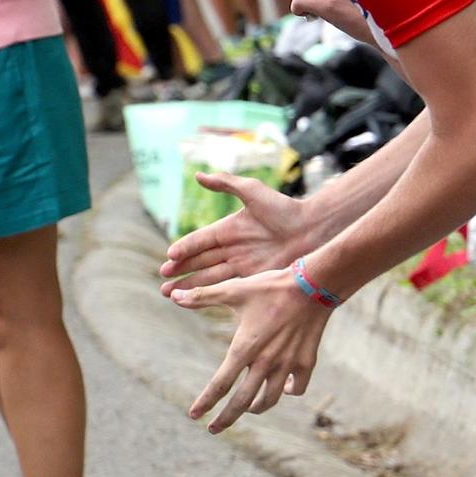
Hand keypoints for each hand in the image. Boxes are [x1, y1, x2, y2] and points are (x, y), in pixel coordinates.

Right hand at [161, 172, 315, 294]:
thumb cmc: (285, 208)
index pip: (200, 240)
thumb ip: (225, 183)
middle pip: (200, 261)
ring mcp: (241, 264)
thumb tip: (198, 175)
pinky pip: (226, 287)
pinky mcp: (253, 278)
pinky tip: (195, 301)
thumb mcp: (253, 191)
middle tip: (162, 281)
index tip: (169, 257)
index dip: (184, 249)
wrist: (313, 229)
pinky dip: (209, 294)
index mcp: (229, 227)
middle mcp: (232, 247)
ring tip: (169, 295)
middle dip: (180, 272)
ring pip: (208, 277)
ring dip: (189, 286)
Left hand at [170, 271, 333, 432]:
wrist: (314, 285)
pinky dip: (289, 392)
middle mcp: (265, 362)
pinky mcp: (307, 362)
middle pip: (242, 402)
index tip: (194, 416)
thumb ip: (202, 296)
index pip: (219, 384)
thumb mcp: (233, 290)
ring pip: (269, 399)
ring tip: (247, 409)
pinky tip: (284, 389)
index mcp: (244, 349)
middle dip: (226, 419)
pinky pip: (297, 388)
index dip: (205, 402)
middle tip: (214, 429)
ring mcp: (288, 365)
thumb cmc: (270, 287)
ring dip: (255, 408)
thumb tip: (173, 297)